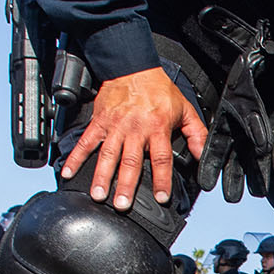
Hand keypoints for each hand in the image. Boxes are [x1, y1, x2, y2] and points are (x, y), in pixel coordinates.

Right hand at [59, 67, 207, 210]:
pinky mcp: (99, 122)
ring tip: (98, 195)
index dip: (161, 179)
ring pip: (107, 155)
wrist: (133, 68)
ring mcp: (115, 126)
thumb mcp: (185, 110)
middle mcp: (135, 129)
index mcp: (157, 128)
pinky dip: (76, 157)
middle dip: (126, 185)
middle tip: (122, 204)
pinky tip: (68, 172)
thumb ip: (197, 135)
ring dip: (102, 176)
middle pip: (130, 162)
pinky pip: (86, 141)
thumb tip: (204, 156)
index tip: (160, 197)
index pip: (161, 158)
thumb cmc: (159, 90)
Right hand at [196, 51, 273, 203]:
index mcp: (228, 114)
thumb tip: (259, 144)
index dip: (211, 165)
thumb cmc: (252, 64)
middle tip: (232, 198)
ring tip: (257, 193)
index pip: (217, 145)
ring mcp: (262, 122)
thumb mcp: (247, 91)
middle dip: (235, 177)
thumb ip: (251, 117)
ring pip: (258, 152)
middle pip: (238, 154)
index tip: (206, 183)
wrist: (269, 49)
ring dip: (258, 173)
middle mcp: (244, 122)